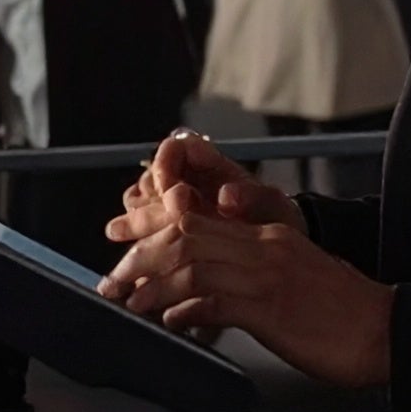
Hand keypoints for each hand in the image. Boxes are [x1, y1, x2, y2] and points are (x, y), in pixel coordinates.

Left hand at [98, 202, 392, 387]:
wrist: (384, 329)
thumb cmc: (340, 312)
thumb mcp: (290, 281)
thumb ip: (244, 282)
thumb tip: (193, 303)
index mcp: (268, 235)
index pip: (197, 219)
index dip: (153, 229)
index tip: (125, 244)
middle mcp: (264, 246)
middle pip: (185, 235)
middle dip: (140, 255)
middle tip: (111, 279)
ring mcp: (267, 274)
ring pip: (192, 264)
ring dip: (151, 285)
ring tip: (127, 302)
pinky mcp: (271, 308)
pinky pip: (214, 301)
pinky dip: (184, 310)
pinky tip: (169, 322)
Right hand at [108, 129, 300, 248]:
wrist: (275, 257)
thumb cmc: (275, 223)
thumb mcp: (275, 209)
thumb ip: (255, 198)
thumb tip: (227, 196)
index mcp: (209, 164)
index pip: (176, 149)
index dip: (169, 166)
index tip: (178, 194)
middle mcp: (185, 182)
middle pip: (151, 179)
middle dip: (152, 200)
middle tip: (161, 224)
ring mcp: (171, 209)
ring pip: (139, 206)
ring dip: (139, 221)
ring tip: (135, 236)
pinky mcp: (164, 237)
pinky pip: (142, 236)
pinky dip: (141, 247)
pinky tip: (143, 262)